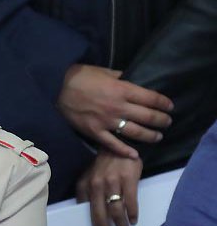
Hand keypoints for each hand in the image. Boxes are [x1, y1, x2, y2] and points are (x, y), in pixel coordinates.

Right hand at [58, 64, 172, 157]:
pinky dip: (125, 150)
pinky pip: (113, 144)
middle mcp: (118, 107)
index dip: (164, 103)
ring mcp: (107, 121)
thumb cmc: (79, 76)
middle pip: (148, 116)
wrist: (55, 88)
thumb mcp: (102, 71)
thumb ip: (118, 77)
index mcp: (122, 89)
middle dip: (162, 120)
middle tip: (167, 122)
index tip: (170, 106)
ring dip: (150, 136)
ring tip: (157, 137)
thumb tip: (128, 79)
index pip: (151, 98)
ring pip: (135, 132)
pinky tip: (135, 154)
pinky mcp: (94, 131)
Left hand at [76, 149, 142, 225]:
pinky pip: (131, 200)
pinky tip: (134, 221)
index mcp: (86, 187)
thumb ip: (85, 193)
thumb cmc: (104, 164)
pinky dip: (132, 212)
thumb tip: (81, 211)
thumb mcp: (88, 177)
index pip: (90, 215)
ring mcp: (113, 182)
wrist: (120, 145)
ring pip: (116, 211)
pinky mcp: (128, 178)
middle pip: (101, 217)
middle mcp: (97, 186)